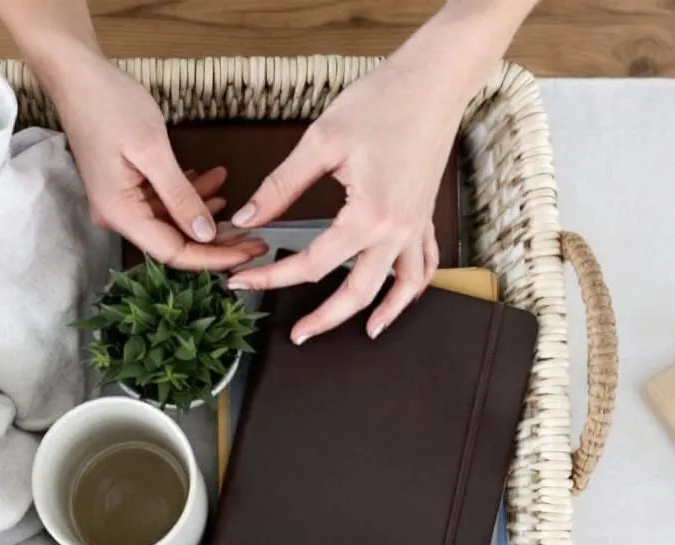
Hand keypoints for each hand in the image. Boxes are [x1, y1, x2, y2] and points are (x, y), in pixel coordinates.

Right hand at [46, 49, 265, 270]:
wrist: (78, 78)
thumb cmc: (110, 106)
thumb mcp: (152, 150)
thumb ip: (180, 196)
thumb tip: (206, 234)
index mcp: (119, 212)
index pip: (171, 252)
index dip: (212, 258)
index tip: (247, 253)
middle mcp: (116, 215)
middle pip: (172, 241)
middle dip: (214, 240)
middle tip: (254, 237)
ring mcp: (119, 201)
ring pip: (170, 221)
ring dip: (202, 211)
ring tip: (233, 196)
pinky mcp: (124, 187)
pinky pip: (160, 201)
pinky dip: (187, 193)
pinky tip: (211, 180)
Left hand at [225, 54, 461, 343]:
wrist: (433, 80)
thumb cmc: (381, 101)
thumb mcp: (320, 142)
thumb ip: (281, 186)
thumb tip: (248, 217)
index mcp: (368, 215)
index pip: (310, 264)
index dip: (271, 277)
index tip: (240, 281)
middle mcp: (397, 230)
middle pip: (357, 293)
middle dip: (324, 319)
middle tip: (296, 335)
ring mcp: (416, 225)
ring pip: (401, 288)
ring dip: (381, 314)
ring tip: (362, 334)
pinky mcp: (424, 215)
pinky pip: (424, 264)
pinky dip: (412, 287)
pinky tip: (398, 297)